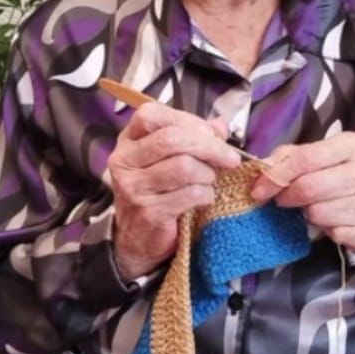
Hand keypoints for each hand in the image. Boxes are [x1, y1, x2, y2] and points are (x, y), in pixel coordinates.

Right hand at [108, 102, 240, 279]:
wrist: (138, 239)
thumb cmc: (157, 192)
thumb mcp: (170, 159)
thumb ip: (194, 138)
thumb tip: (220, 125)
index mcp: (129, 141)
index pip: (152, 115)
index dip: (187, 120)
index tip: (210, 134)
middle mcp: (125, 160)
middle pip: (172, 139)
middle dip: (210, 146)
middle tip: (230, 158)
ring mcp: (133, 187)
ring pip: (184, 166)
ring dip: (207, 174)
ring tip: (208, 181)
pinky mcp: (148, 211)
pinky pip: (189, 194)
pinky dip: (206, 194)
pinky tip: (204, 198)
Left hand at [251, 133, 354, 254]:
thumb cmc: (340, 173)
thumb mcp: (318, 156)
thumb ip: (289, 157)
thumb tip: (262, 168)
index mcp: (352, 145)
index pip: (306, 158)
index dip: (277, 175)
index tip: (259, 189)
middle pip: (310, 187)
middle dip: (288, 196)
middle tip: (282, 199)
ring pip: (319, 213)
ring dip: (307, 214)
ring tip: (313, 206)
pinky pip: (334, 232)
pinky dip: (325, 229)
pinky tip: (330, 220)